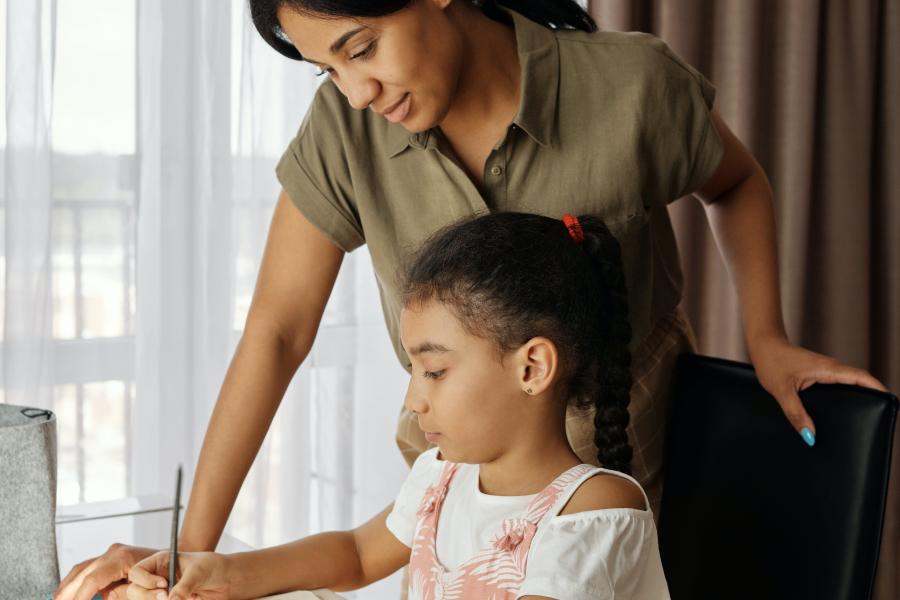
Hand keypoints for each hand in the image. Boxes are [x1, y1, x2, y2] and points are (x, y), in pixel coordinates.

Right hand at [55, 544, 156, 599]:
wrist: (178, 561)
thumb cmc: (165, 576)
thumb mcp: (144, 590)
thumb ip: (120, 596)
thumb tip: (101, 598)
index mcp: (121, 557)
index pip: (91, 580)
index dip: (79, 598)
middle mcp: (113, 552)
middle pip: (81, 574)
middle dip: (67, 594)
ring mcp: (110, 554)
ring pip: (80, 570)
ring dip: (67, 587)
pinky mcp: (110, 559)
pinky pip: (87, 569)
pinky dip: (76, 582)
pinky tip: (67, 594)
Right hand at [126, 550, 231, 599]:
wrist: (225, 580)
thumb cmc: (212, 567)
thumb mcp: (198, 572)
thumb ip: (184, 586)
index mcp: (160, 562)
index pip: (136, 572)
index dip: (145, 580)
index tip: (163, 584)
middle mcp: (156, 577)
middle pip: (134, 590)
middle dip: (147, 595)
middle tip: (165, 596)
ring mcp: (159, 592)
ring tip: (174, 599)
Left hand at [749, 335, 887, 444]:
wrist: (763, 346)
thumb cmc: (771, 362)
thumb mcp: (781, 390)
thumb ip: (795, 413)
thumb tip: (810, 436)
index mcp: (828, 369)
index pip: (862, 378)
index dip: (878, 390)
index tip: (890, 404)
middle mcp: (831, 369)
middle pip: (860, 383)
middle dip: (872, 398)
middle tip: (879, 418)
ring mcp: (826, 371)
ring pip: (849, 385)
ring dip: (858, 397)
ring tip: (863, 418)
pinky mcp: (819, 374)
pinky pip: (839, 385)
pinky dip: (845, 396)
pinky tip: (839, 412)